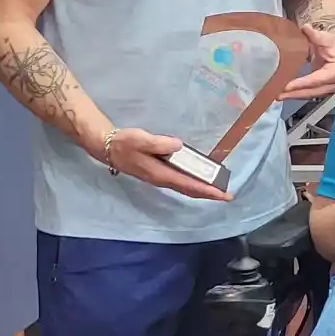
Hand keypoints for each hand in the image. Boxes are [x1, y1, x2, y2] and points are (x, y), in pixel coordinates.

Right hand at [102, 127, 232, 201]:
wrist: (107, 146)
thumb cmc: (124, 143)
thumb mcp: (140, 139)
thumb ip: (159, 143)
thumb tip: (178, 146)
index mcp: (161, 174)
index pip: (189, 185)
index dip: (207, 191)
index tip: (224, 195)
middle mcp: (162, 179)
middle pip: (190, 190)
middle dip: (209, 194)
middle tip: (228, 196)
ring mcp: (160, 177)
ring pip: (185, 187)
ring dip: (202, 190)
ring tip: (218, 189)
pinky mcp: (158, 173)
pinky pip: (181, 182)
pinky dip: (193, 184)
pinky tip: (199, 179)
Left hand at [281, 22, 334, 100]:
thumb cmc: (334, 42)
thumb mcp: (325, 37)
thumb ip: (315, 35)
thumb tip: (305, 28)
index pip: (317, 80)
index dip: (301, 84)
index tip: (286, 86)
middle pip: (314, 91)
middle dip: (295, 93)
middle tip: (278, 95)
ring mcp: (332, 87)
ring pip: (312, 94)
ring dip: (295, 96)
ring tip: (278, 96)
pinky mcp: (326, 89)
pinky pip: (312, 93)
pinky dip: (299, 94)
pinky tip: (287, 94)